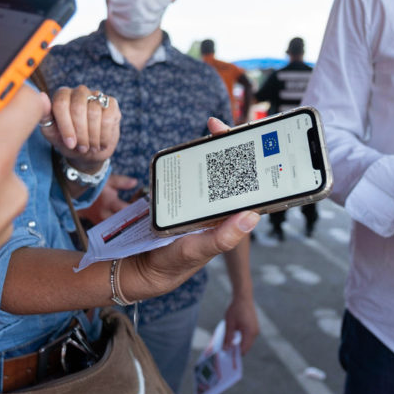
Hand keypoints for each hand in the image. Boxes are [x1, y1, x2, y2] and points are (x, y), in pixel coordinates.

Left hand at [39, 85, 119, 172]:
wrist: (88, 152)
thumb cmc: (67, 141)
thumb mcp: (52, 133)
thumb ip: (44, 116)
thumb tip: (41, 96)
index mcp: (62, 95)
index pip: (61, 103)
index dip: (66, 126)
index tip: (69, 143)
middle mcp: (79, 92)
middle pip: (78, 107)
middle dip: (80, 132)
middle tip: (81, 148)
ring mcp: (96, 95)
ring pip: (94, 112)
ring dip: (92, 135)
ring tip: (90, 148)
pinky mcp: (111, 103)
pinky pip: (108, 116)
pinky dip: (104, 134)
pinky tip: (101, 143)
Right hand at [77, 174, 137, 223]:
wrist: (73, 189)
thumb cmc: (92, 183)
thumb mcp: (107, 179)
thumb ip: (122, 182)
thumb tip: (135, 182)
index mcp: (109, 202)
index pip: (126, 210)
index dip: (137, 211)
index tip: (147, 212)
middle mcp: (104, 213)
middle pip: (122, 222)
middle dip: (132, 222)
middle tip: (143, 222)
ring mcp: (98, 219)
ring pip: (114, 227)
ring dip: (124, 226)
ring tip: (135, 226)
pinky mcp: (95, 222)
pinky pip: (107, 228)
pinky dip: (115, 227)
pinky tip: (123, 227)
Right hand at [120, 115, 256, 299]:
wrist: (141, 267)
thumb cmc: (176, 262)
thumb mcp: (199, 250)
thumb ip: (223, 238)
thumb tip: (253, 216)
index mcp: (230, 217)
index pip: (247, 184)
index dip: (251, 163)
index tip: (246, 140)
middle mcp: (218, 206)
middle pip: (231, 170)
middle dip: (229, 146)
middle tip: (219, 125)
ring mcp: (200, 200)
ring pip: (212, 169)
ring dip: (211, 149)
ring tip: (212, 128)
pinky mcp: (182, 197)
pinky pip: (192, 174)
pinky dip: (192, 158)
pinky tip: (190, 147)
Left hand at [223, 295, 258, 354]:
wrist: (243, 296)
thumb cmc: (236, 309)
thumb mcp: (229, 324)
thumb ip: (228, 337)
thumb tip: (226, 349)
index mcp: (250, 333)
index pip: (243, 350)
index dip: (234, 353)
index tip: (226, 353)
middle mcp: (255, 333)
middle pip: (246, 347)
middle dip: (236, 349)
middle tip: (225, 347)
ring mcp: (256, 329)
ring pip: (247, 342)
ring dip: (238, 343)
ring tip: (228, 340)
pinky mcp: (254, 326)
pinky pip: (248, 336)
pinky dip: (241, 338)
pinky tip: (233, 334)